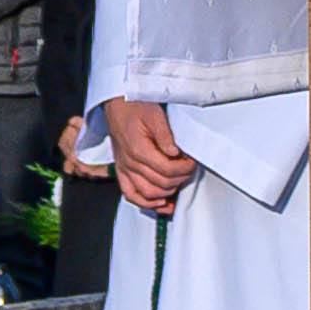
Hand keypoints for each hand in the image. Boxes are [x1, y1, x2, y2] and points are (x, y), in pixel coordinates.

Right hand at [106, 96, 197, 214]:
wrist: (117, 106)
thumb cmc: (135, 107)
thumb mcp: (155, 115)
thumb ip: (165, 135)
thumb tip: (175, 153)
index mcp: (138, 150)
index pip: (167, 170)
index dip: (185, 169)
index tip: (192, 162)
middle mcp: (129, 163)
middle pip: (161, 183)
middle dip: (180, 178)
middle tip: (189, 169)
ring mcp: (124, 169)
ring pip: (148, 194)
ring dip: (167, 192)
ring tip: (179, 183)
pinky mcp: (121, 172)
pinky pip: (131, 195)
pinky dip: (147, 203)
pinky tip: (161, 203)